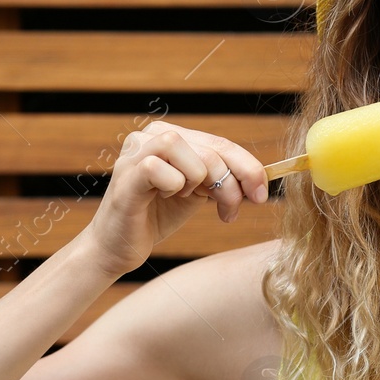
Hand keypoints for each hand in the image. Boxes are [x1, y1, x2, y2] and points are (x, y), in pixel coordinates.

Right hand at [73, 120, 269, 277]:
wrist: (118, 246)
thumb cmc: (157, 215)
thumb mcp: (197, 191)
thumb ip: (221, 177)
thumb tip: (259, 179)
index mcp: (170, 133)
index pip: (221, 143)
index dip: (248, 168)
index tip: (261, 194)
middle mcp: (151, 134)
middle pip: (214, 151)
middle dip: (231, 185)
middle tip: (229, 212)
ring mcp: (137, 151)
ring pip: (195, 157)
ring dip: (200, 184)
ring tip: (184, 197)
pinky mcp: (127, 174)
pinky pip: (167, 172)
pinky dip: (174, 188)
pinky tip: (161, 198)